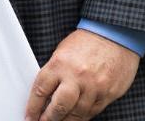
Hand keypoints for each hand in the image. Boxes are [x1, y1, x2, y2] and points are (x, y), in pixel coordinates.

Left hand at [24, 29, 140, 120]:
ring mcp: (94, 86)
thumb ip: (54, 74)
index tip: (30, 117)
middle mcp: (77, 76)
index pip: (40, 91)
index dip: (33, 108)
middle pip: (58, 108)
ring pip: (77, 114)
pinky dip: (83, 116)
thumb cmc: (87, 41)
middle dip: (48, 119)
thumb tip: (45, 96)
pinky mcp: (109, 93)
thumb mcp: (62, 52)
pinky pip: (93, 112)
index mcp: (60, 64)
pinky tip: (77, 116)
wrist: (115, 33)